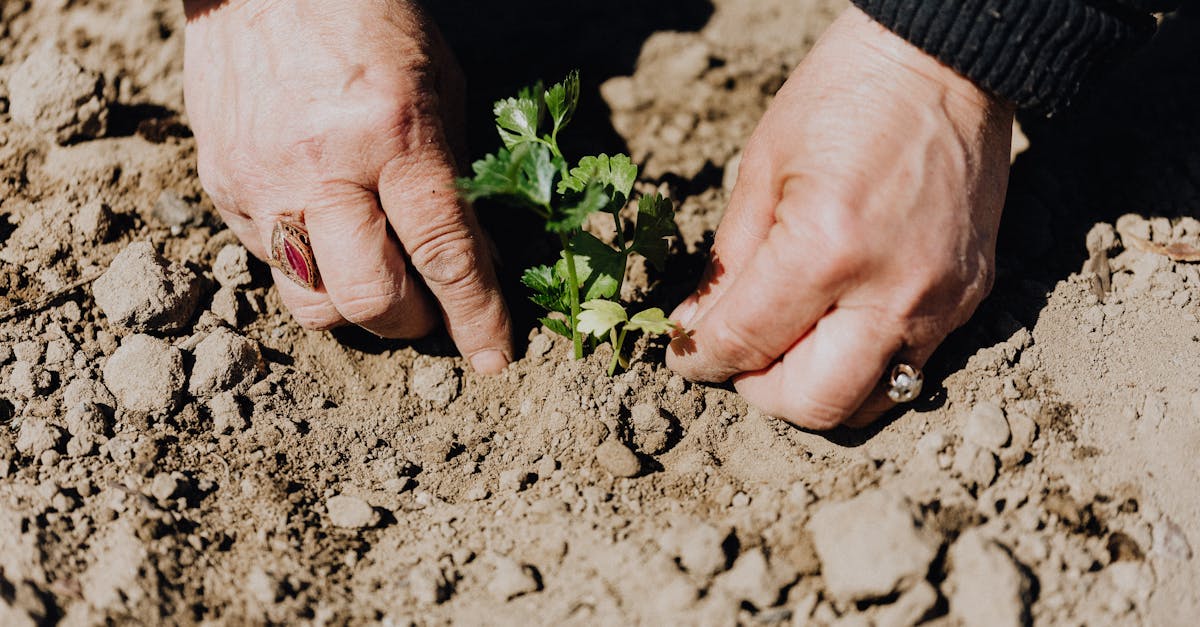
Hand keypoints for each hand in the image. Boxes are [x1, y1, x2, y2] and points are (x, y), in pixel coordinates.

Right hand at [183, 0, 511, 372]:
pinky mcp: (221, 187)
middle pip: (370, 300)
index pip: (443, 252)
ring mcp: (261, 181)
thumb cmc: (368, 17)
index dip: (475, 316)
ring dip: (357, 311)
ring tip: (380, 279)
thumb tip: (474, 260)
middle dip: (413, 324)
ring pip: (311, 303)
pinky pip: (270, 264)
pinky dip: (312, 268)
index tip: (495, 359)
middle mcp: (320, 167)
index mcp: (392, 133)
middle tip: (432, 311)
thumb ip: (455, 177)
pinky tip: (330, 232)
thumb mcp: (439, 85)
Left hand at [666, 7, 1013, 428]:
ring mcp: (941, 302)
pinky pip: (909, 366)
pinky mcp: (971, 298)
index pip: (746, 344)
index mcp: (825, 249)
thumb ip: (728, 264)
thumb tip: (697, 330)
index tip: (686, 355)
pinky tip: (838, 323)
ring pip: (869, 402)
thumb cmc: (843, 97)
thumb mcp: (762, 169)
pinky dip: (862, 364)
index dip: (701, 359)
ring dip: (815, 389)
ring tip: (789, 346)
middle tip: (739, 359)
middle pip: (813, 403)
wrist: (945, 63)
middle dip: (760, 392)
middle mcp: (891, 291)